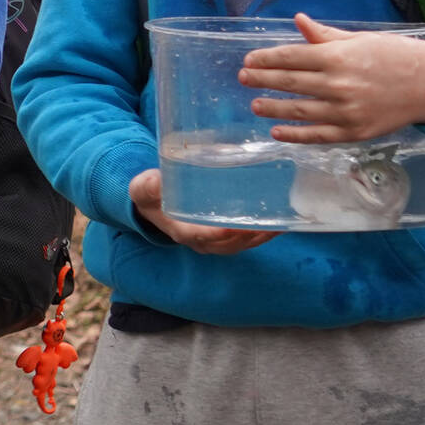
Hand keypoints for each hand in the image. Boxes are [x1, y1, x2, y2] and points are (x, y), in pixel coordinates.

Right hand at [129, 168, 279, 254]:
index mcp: (181, 231)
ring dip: (261, 237)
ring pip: (240, 244)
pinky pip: (243, 240)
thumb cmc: (149, 195)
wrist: (152, 205)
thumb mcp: (142, 188)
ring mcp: (212, 241)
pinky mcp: (221, 236)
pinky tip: (276, 222)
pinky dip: (260, 234)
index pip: (203, 236)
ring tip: (281, 224)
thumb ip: (148, 186)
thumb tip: (156, 180)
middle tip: (271, 224)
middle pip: (229, 243)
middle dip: (250, 236)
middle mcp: (199, 241)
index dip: (219, 233)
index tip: (236, 227)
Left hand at [240, 13, 424, 141]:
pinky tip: (277, 132)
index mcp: (338, 57)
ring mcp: (346, 111)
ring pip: (298, 111)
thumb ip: (324, 36)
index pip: (291, 57)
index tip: (248, 60)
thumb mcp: (359, 40)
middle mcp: (338, 85)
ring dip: (272, 108)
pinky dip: (294, 135)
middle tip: (243, 78)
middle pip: (289, 82)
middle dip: (261, 80)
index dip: (266, 59)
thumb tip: (298, 20)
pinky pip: (317, 135)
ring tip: (255, 104)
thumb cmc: (393, 56)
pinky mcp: (354, 132)